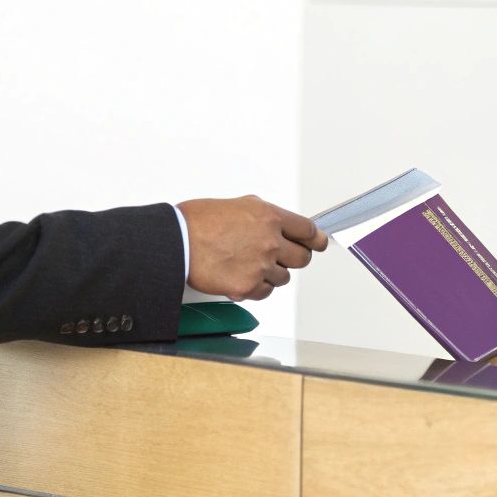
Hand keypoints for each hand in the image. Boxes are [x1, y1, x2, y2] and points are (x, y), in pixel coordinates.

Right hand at [178, 195, 327, 301]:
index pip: (308, 231)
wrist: (177, 241)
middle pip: (303, 258)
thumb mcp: (240, 205)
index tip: (319, 243)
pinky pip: (266, 292)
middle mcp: (270, 242)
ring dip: (271, 273)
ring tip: (249, 264)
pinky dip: (257, 287)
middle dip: (295, 257)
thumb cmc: (199, 221)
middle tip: (281, 256)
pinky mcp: (248, 287)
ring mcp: (260, 266)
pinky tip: (242, 276)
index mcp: (270, 218)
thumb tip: (280, 225)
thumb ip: (265, 217)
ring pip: (284, 277)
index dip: (316, 239)